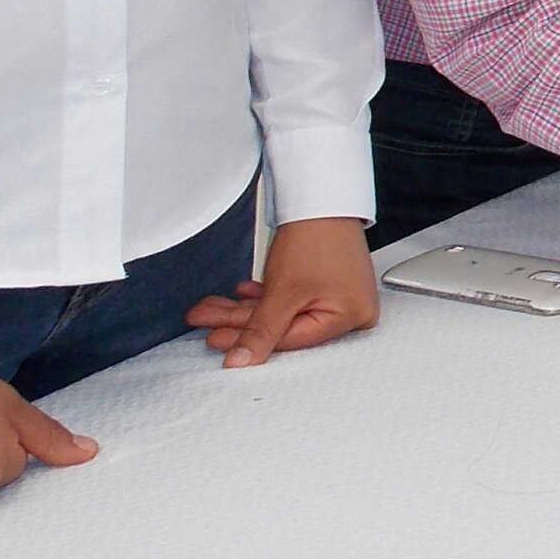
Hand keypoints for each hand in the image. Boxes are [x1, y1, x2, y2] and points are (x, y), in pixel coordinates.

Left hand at [185, 216, 380, 366]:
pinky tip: (241, 293)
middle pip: (285, 327)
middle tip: (208, 320)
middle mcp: (352, 311)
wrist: (320, 196)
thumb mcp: (284, 292)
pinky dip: (265, 297)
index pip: (292, 341)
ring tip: (213, 306)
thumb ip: (261, 332)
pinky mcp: (327, 283)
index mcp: (352, 318)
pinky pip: (291, 299)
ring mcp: (340, 295)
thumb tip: (241, 362)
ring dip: (245, 308)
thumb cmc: (317, 235)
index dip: (250, 341)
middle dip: (240, 321)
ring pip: (282, 311)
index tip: (217, 337)